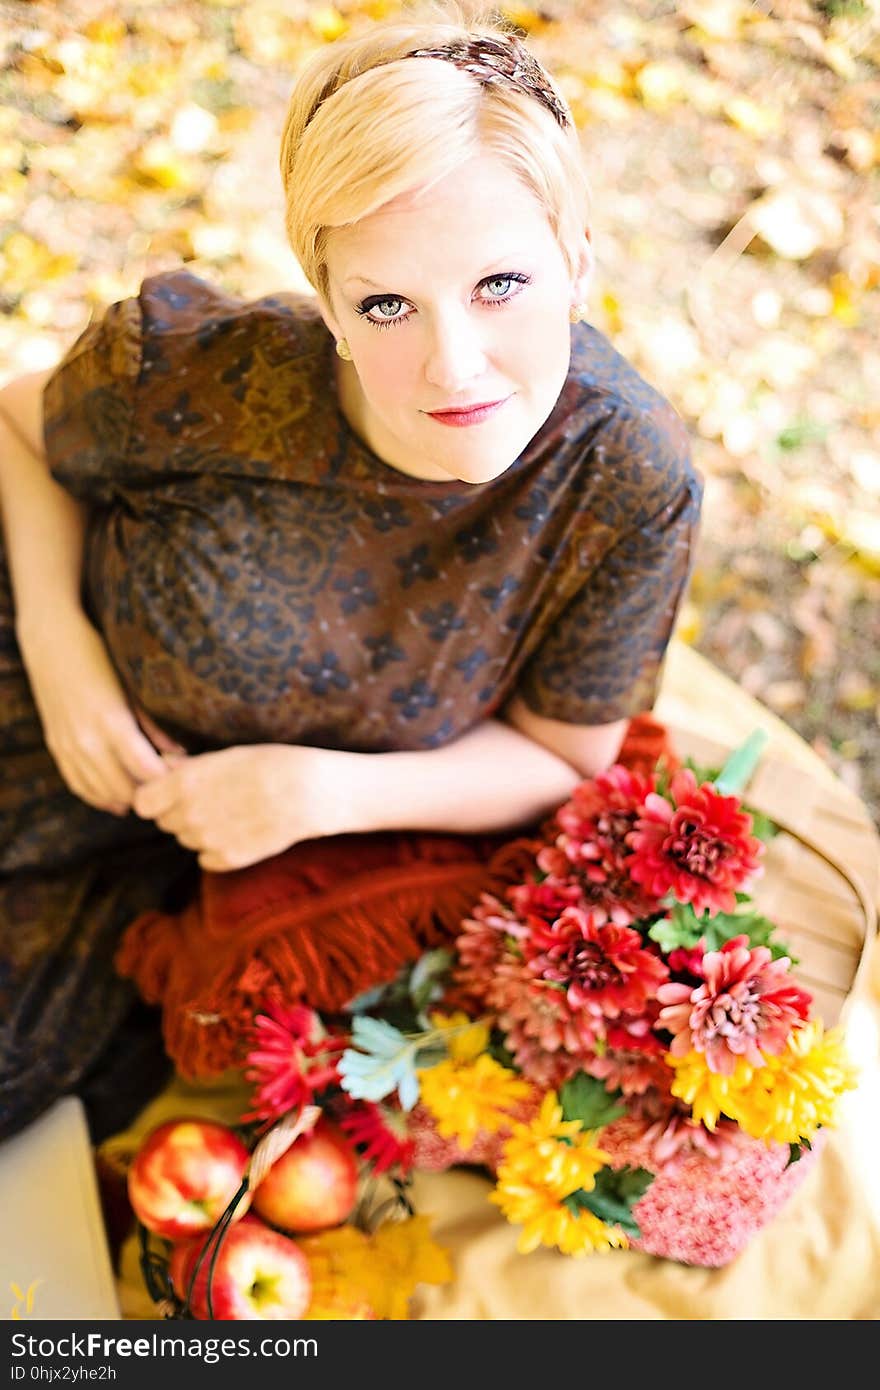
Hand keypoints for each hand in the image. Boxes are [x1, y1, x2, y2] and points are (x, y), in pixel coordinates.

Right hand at [19, 610, 186, 815]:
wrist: (52, 644)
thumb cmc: (100, 658)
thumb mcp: (132, 688)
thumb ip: (154, 726)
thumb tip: (180, 754)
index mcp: (112, 722)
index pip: (145, 770)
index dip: (167, 780)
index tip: (183, 779)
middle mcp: (87, 741)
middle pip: (124, 788)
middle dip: (149, 793)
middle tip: (169, 790)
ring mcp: (68, 747)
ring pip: (101, 792)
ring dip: (126, 799)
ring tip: (148, 797)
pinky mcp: (56, 747)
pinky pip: (78, 785)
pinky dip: (99, 797)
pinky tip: (117, 801)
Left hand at [131, 743, 336, 871]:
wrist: (308, 793)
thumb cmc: (269, 764)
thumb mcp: (225, 755)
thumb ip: (187, 766)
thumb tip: (162, 765)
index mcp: (184, 785)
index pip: (142, 803)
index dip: (155, 798)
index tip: (169, 794)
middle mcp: (189, 815)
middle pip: (165, 823)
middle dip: (179, 813)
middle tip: (210, 800)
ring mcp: (207, 840)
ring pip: (187, 840)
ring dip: (200, 830)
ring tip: (231, 812)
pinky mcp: (227, 860)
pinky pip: (206, 858)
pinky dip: (217, 849)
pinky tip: (240, 831)